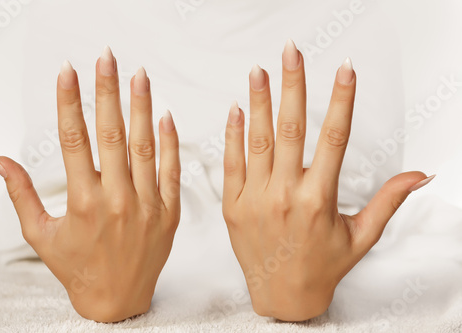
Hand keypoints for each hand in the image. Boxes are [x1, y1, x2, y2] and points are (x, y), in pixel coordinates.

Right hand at [0, 46, 180, 321]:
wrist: (118, 302)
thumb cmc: (79, 269)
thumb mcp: (42, 235)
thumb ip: (22, 194)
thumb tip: (1, 161)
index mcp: (83, 203)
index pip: (74, 140)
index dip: (69, 102)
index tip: (68, 74)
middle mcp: (117, 200)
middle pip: (110, 134)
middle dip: (107, 92)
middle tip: (106, 59)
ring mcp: (148, 205)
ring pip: (145, 147)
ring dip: (141, 107)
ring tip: (139, 76)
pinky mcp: (169, 212)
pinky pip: (171, 170)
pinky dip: (170, 142)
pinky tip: (165, 115)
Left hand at [222, 40, 432, 320]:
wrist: (283, 297)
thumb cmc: (321, 266)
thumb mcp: (360, 236)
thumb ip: (387, 201)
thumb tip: (419, 175)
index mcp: (319, 200)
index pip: (333, 138)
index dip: (340, 100)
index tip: (344, 71)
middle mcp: (286, 195)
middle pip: (290, 129)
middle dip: (292, 86)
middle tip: (291, 53)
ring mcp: (255, 199)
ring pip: (258, 141)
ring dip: (259, 102)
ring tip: (259, 71)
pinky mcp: (233, 205)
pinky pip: (232, 163)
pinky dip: (232, 135)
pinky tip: (236, 109)